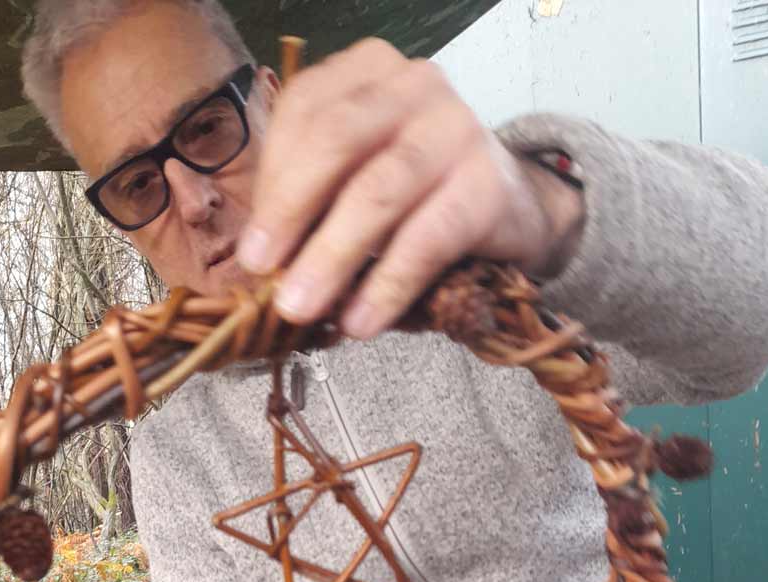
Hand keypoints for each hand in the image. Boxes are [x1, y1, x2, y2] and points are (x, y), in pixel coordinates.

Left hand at [238, 38, 583, 339]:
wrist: (514, 209)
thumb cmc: (418, 198)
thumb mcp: (356, 182)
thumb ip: (310, 204)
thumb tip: (258, 264)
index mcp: (367, 73)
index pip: (304, 115)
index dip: (273, 187)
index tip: (253, 253)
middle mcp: (413, 86)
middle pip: (336, 142)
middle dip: (291, 214)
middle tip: (266, 275)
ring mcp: (456, 128)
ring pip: (378, 191)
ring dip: (332, 257)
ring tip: (302, 308)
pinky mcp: (487, 184)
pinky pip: (426, 239)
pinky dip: (387, 285)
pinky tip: (362, 321)